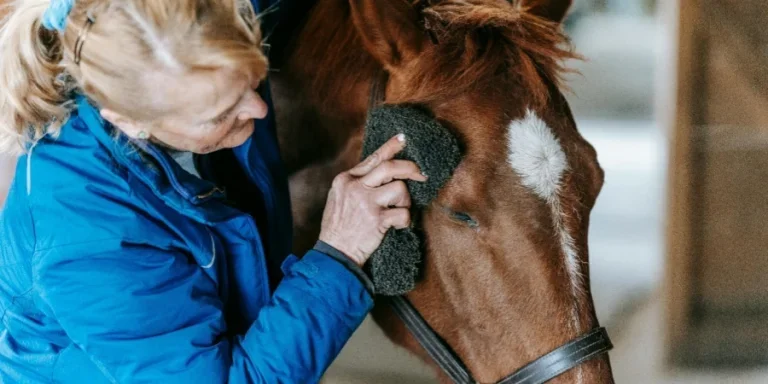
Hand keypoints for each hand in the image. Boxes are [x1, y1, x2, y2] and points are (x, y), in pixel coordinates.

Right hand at [318, 134, 426, 266]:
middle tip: (421, 175)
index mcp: (345, 180)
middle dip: (410, 169)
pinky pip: (403, 213)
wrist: (334, 254)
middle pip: (390, 167)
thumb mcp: (339, 198)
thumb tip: (381, 172)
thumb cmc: (338, 227)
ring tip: (399, 210)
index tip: (404, 138)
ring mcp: (366, 203)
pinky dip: (405, 220)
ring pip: (399, 188)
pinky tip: (398, 225)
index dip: (391, 147)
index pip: (372, 158)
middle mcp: (355, 187)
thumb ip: (357, 183)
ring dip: (405, 200)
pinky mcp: (376, 220)